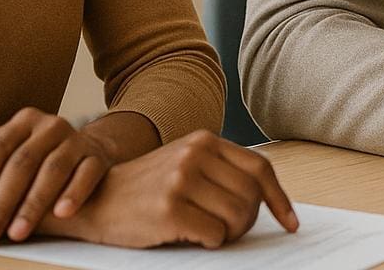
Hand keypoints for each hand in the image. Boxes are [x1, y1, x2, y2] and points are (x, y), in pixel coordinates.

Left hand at [0, 107, 117, 242]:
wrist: (90, 149)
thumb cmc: (41, 157)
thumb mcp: (14, 152)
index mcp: (25, 121)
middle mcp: (51, 125)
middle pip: (23, 162)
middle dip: (3, 200)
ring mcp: (77, 139)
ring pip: (54, 169)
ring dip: (33, 203)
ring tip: (18, 232)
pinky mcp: (98, 156)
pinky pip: (87, 173)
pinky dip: (74, 193)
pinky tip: (61, 213)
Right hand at [49, 130, 298, 248]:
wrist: (93, 200)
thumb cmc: (146, 189)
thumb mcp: (184, 165)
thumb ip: (220, 171)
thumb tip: (267, 199)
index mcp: (204, 141)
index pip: (260, 168)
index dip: (279, 199)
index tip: (291, 223)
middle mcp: (194, 155)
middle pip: (251, 196)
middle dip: (247, 221)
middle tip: (228, 231)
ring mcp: (180, 180)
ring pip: (237, 217)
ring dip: (229, 234)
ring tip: (208, 232)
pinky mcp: (168, 209)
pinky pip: (215, 235)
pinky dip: (210, 242)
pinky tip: (190, 236)